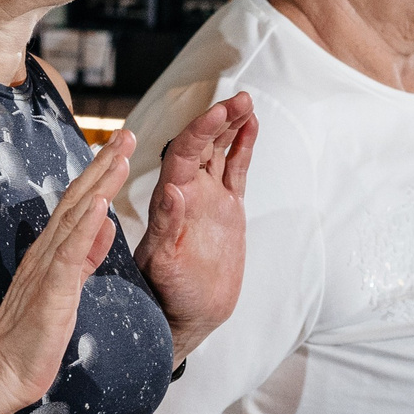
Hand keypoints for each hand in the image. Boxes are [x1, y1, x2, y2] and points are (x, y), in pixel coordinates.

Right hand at [0, 135, 131, 412]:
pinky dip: (86, 226)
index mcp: (54, 251)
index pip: (81, 203)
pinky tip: (100, 204)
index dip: (102, 173)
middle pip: (79, 198)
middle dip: (105, 164)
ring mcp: (48, 268)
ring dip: (99, 183)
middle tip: (129, 134)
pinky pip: (70, 253)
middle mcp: (48, 251)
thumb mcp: (68, 287)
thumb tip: (107, 223)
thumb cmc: (33, 334)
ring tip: (120, 155)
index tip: (124, 146)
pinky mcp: (51, 290)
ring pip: (76, 217)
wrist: (3, 369)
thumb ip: (86, 254)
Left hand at [134, 92, 256, 359]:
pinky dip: (241, 147)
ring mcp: (207, 198)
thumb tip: (171, 191)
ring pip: (218, 152)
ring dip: (230, 125)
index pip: (182, 155)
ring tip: (246, 102)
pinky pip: (234, 170)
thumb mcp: (163, 263)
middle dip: (218, 120)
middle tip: (239, 99)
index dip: (200, 131)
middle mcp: (186, 193)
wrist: (188, 314)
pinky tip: (250, 125)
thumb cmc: (168, 293)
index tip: (218, 112)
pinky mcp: (227, 209)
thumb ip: (166, 227)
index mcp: (168, 201)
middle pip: (201, 145)